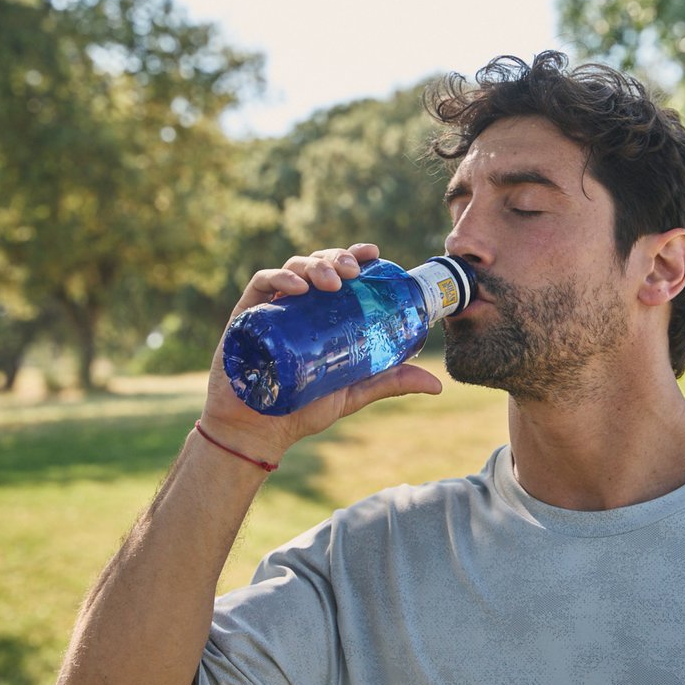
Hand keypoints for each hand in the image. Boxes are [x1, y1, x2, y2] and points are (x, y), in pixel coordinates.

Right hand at [200, 244, 442, 463]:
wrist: (258, 431)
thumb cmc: (303, 408)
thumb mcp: (354, 392)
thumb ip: (390, 382)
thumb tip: (438, 384)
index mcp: (323, 314)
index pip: (339, 274)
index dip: (354, 256)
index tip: (373, 253)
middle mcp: (299, 305)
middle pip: (318, 265)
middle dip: (337, 258)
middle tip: (353, 272)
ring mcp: (273, 307)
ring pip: (293, 268)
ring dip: (314, 266)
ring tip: (332, 281)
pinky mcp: (247, 314)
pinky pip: (262, 283)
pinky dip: (280, 278)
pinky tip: (298, 289)